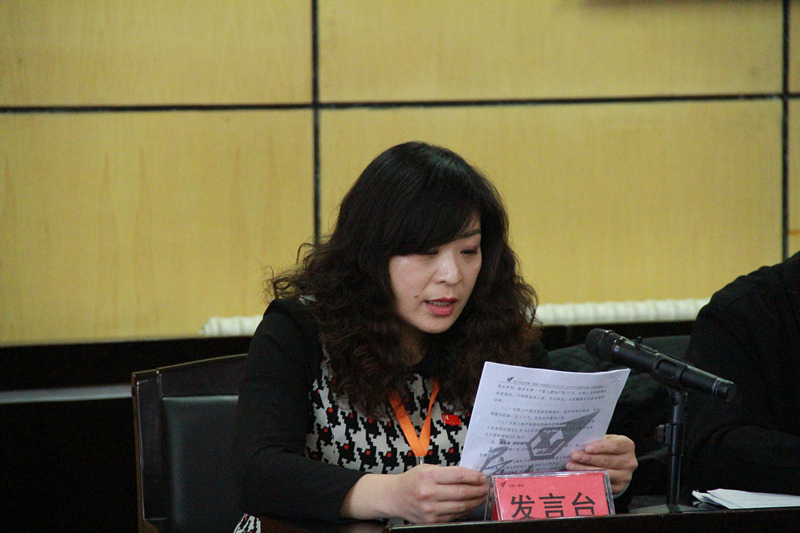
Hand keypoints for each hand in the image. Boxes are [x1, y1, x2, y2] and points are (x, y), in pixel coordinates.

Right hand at [341, 464, 488, 523]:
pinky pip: (454, 516)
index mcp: (428, 476)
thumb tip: (471, 476)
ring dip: (476, 501)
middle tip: (487, 487)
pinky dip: (465, 510)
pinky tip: (471, 505)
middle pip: (462, 492)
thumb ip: (447, 472)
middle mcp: (429, 493)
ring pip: (461, 506)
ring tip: (483, 496)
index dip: (474, 476)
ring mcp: (431, 509)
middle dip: (479, 490)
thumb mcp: (427, 468)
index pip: (458, 475)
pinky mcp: (432, 521)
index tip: (482, 477)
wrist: (395, 497)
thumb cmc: (412, 481)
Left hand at [566, 434, 636, 493]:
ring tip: (571, 466)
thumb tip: (578, 443)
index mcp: (627, 446)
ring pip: (603, 474)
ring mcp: (625, 476)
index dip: (600, 447)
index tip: (587, 448)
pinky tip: (578, 475)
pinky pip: (602, 485)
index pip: (615, 446)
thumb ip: (597, 440)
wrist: (619, 463)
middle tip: (574, 456)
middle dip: (588, 459)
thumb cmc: (609, 448)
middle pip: (607, 461)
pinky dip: (588, 480)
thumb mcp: (606, 440)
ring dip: (585, 470)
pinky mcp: (619, 487)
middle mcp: (629, 462)